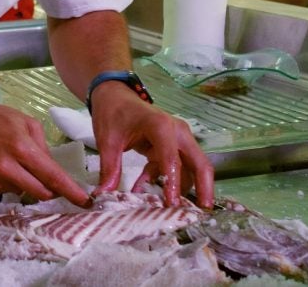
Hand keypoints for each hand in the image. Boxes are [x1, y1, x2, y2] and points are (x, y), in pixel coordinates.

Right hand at [0, 102, 89, 204]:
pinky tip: (7, 168)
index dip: (71, 191)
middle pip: (43, 193)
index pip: (52, 176)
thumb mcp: (28, 123)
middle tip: (54, 180)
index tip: (86, 202)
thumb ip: (44, 148)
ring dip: (32, 184)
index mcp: (22, 148)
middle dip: (53, 190)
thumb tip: (55, 172)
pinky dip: (17, 183)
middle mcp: (8, 168)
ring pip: (28, 193)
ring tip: (21, 164)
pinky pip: (12, 191)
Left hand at [88, 83, 213, 206]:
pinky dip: (165, 180)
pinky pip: (176, 167)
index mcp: (160, 125)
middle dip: (204, 188)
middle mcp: (177, 132)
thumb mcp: (107, 141)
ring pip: (192, 167)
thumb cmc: (113, 113)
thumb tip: (103, 195)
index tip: (171, 204)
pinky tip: (144, 189)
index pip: (171, 157)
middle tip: (202, 212)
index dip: (173, 182)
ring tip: (171, 209)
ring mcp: (178, 138)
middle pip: (199, 162)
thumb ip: (109, 168)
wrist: (114, 95)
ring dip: (183, 187)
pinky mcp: (174, 145)